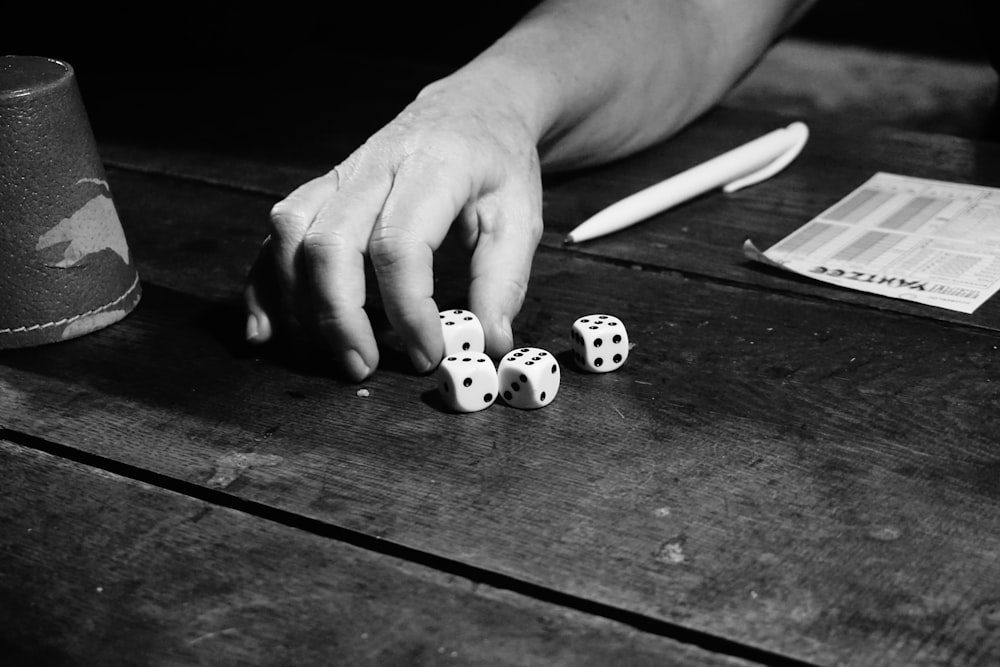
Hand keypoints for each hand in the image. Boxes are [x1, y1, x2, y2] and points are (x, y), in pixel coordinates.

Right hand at [243, 76, 543, 380]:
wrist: (472, 108)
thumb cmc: (498, 164)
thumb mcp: (521, 217)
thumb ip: (504, 282)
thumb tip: (488, 344)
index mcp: (434, 167)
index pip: (400, 243)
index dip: (407, 308)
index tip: (427, 352)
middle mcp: (376, 165)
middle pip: (331, 241)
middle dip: (339, 316)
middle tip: (364, 366)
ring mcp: (341, 175)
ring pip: (291, 233)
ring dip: (298, 301)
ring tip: (328, 352)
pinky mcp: (322, 190)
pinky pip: (276, 234)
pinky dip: (265, 282)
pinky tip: (267, 328)